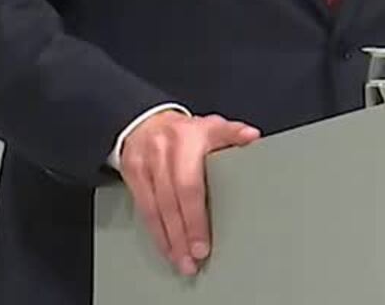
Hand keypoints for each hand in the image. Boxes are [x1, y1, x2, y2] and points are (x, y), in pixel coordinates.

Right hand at [117, 110, 259, 275]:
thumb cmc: (187, 133)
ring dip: (171, 239)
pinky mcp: (132, 174)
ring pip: (157, 208)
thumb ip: (231, 135)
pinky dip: (157, 233)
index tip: (205, 239)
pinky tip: (167, 249)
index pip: (193, 182)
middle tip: (197, 256)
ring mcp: (147, 163)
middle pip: (175, 199)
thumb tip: (252, 137)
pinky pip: (144, 210)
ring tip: (183, 261)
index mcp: (192, 137)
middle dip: (186, 231)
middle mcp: (167, 150)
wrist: (146, 123)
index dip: (197, 214)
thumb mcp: (213, 127)